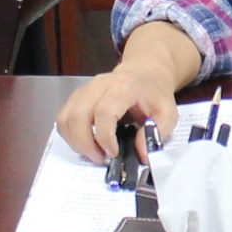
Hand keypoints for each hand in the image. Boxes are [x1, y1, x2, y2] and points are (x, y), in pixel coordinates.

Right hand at [55, 22, 200, 163]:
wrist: (146, 72)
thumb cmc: (155, 94)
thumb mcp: (168, 113)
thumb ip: (157, 133)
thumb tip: (141, 154)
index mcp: (125, 86)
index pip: (104, 112)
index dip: (105, 137)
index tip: (113, 153)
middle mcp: (101, 84)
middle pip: (79, 115)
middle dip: (85, 143)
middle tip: (100, 158)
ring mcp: (86, 88)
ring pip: (66, 117)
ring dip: (75, 141)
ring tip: (94, 153)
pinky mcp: (77, 95)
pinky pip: (63, 118)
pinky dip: (70, 135)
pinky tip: (86, 143)